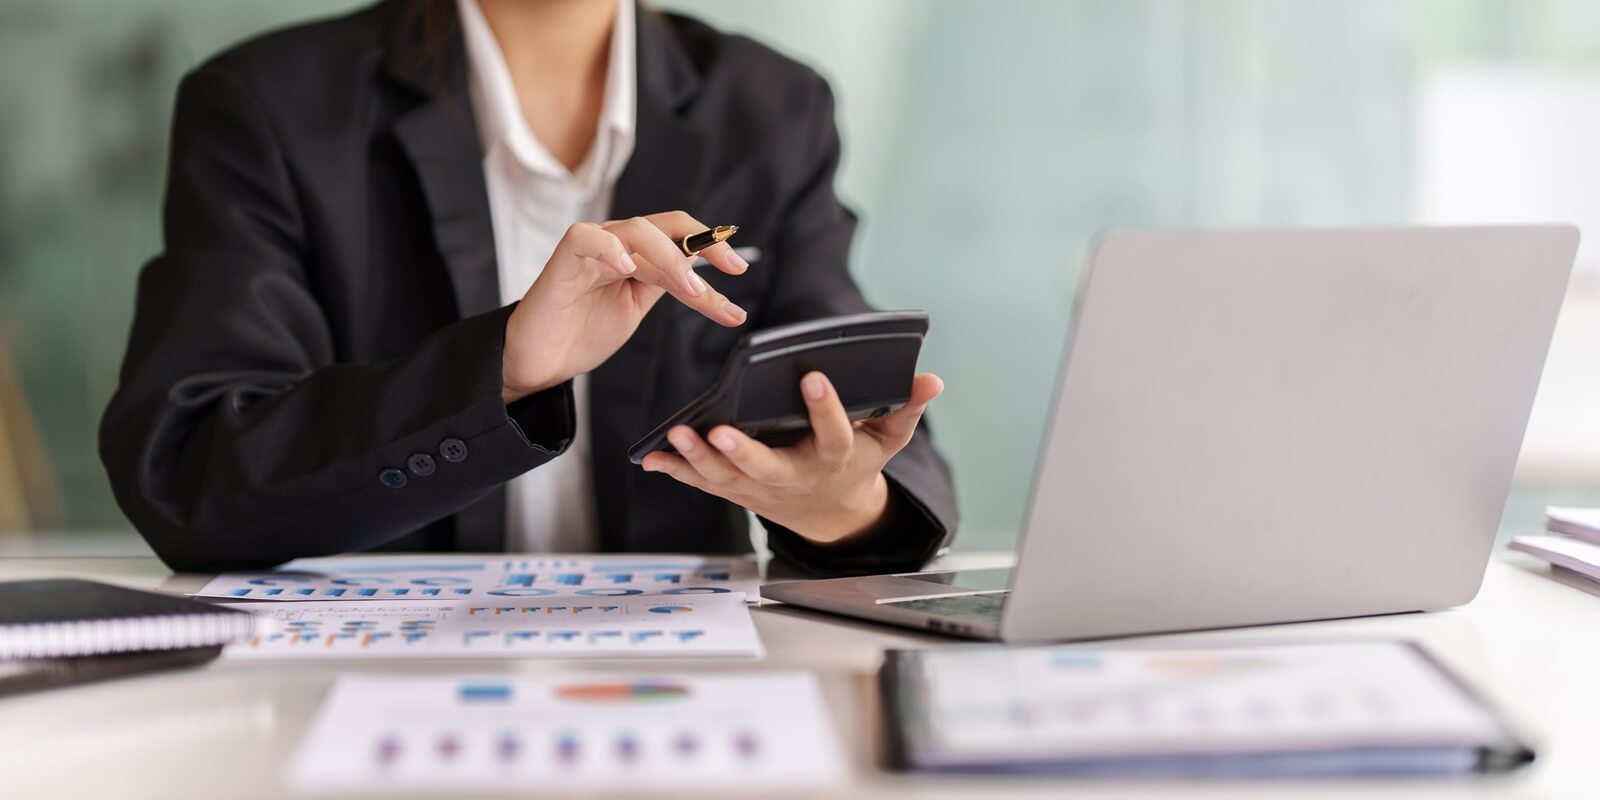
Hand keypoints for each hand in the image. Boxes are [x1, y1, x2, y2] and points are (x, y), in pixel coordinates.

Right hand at [501, 211, 749, 401]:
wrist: (541, 361)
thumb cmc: (582, 332)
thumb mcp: (637, 308)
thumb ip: (665, 286)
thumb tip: (707, 280)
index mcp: (636, 255)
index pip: (680, 238)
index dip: (711, 247)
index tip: (738, 268)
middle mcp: (616, 244)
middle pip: (665, 226)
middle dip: (703, 244)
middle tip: (729, 270)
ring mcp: (591, 249)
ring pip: (636, 230)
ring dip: (669, 255)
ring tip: (690, 284)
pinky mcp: (563, 260)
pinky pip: (586, 238)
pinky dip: (609, 247)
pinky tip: (627, 266)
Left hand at [640, 371, 944, 542]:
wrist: (832, 513)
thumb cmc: (857, 463)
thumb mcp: (888, 439)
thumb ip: (906, 409)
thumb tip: (932, 379)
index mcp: (833, 457)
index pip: (832, 432)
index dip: (824, 407)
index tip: (812, 377)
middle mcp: (794, 475)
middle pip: (766, 467)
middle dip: (741, 451)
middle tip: (719, 430)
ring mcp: (762, 487)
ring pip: (727, 478)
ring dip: (699, 460)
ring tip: (674, 436)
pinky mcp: (738, 490)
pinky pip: (705, 482)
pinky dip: (679, 471)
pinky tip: (652, 457)